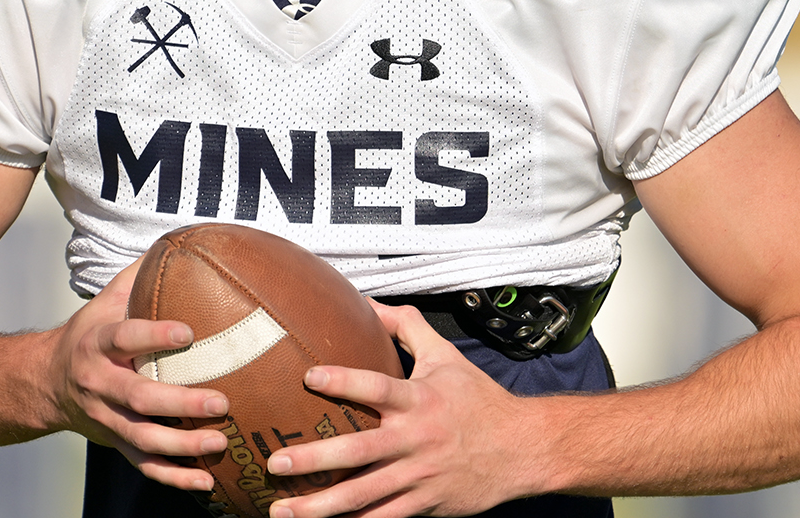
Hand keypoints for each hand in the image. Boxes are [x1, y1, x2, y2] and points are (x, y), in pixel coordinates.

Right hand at [48, 258, 232, 489]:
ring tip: (220, 442)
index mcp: (98, 343)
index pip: (125, 337)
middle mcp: (99, 384)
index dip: (154, 335)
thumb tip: (183, 239)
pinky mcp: (115, 443)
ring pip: (142, 438)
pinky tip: (205, 479)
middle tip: (221, 402)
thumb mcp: (107, 299)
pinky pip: (144, 465)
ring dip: (182, 445)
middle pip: (138, 397)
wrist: (46, 382)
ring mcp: (106, 419)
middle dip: (180, 403)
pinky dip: (174, 476)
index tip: (189, 332)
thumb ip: (142, 273)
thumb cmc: (90, 334)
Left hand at [264, 302, 547, 517]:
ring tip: (282, 510)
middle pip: (360, 451)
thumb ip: (407, 328)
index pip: (377, 386)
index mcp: (419, 399)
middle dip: (315, 459)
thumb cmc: (479, 400)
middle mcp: (416, 438)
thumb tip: (369, 302)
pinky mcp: (425, 503)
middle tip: (276, 462)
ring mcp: (419, 476)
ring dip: (321, 506)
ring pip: (365, 495)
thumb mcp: (446, 357)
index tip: (308, 376)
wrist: (523, 449)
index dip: (343, 380)